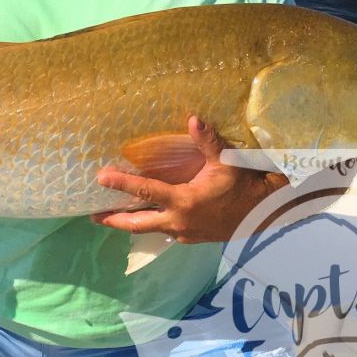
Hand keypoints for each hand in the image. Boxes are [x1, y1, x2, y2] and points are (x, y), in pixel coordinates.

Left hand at [91, 116, 287, 242]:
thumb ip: (207, 140)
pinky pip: (164, 231)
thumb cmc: (244, 184)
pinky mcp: (191, 237)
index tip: (100, 178)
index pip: (144, 192)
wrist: (264, 212)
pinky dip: (150, 225)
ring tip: (110, 217)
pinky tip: (144, 218)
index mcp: (184, 201)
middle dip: (113, 219)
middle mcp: (179, 221)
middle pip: (137, 223)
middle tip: (92, 215)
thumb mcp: (227, 159)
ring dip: (129, 223)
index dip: (121, 184)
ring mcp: (184, 232)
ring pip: (149, 230)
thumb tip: (193, 118)